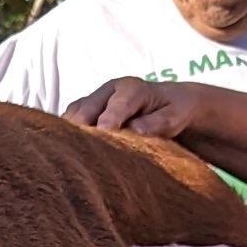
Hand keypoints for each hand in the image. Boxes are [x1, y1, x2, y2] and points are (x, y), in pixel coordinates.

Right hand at [72, 76, 207, 141]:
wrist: (172, 103)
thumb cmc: (176, 110)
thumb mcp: (177, 116)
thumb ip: (160, 122)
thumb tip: (137, 130)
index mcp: (132, 89)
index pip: (116, 105)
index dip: (108, 121)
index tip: (104, 136)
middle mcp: (109, 91)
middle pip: (85, 109)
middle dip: (82, 130)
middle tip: (81, 154)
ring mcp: (95, 101)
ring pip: (74, 115)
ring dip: (70, 135)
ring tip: (70, 157)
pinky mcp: (87, 112)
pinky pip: (72, 122)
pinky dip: (69, 136)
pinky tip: (69, 154)